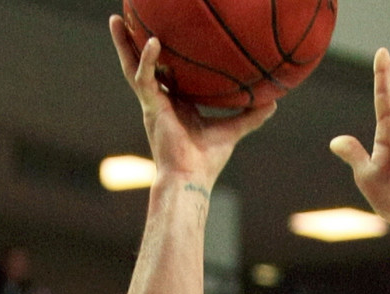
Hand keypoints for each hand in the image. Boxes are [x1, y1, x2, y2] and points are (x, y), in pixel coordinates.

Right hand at [108, 15, 274, 186]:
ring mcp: (152, 103)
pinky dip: (148, 60)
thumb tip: (274, 102)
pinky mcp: (151, 108)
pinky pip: (144, 78)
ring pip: (132, 67)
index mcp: (175, 104)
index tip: (164, 35)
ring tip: (115, 19)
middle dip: (131, 43)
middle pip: (142, 65)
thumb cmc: (206, 160)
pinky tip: (153, 42)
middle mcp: (159, 101)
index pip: (164, 73)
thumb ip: (250, 116)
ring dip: (124, 43)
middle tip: (124, 19)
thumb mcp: (231, 130)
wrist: (191, 178)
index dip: (162, 56)